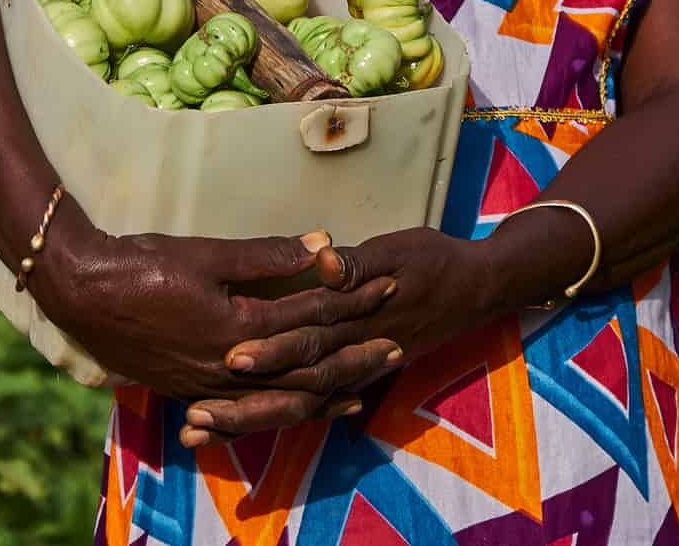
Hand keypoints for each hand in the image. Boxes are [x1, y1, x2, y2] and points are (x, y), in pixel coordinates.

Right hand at [35, 221, 395, 405]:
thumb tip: (323, 243)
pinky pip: (250, 410)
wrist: (82, 294)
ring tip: (362, 391)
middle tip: (397, 348)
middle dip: (354, 357)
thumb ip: (266, 256)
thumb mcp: (206, 254)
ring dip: (325, 392)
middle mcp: (229, 368)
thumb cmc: (143, 265)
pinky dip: (282, 408)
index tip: (388, 285)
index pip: (311, 314)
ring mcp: (209, 387)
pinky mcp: (191, 392)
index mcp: (239, 329)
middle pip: (307, 368)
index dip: (353, 299)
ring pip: (281, 399)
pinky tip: (299, 408)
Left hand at [179, 226, 506, 444]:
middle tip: (199, 414)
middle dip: (248, 401)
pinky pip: (315, 404)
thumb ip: (357, 262)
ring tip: (206, 430)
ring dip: (254, 417)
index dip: (270, 351)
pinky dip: (278, 417)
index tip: (229, 360)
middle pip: (297, 384)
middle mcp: (357, 354)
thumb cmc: (436, 260)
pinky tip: (245, 427)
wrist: (478, 289)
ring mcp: (359, 369)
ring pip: (301, 403)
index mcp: (361, 320)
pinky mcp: (360, 375)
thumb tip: (321, 259)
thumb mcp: (399, 248)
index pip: (309, 339)